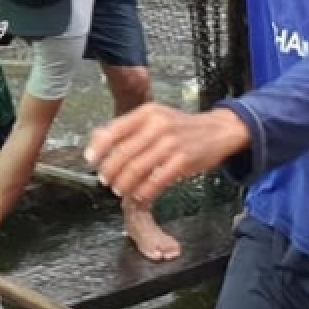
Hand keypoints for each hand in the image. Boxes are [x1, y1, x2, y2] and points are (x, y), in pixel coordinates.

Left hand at [85, 104, 250, 205]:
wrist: (218, 130)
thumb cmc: (182, 127)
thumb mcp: (154, 118)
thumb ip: (128, 128)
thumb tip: (97, 140)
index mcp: (147, 113)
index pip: (114, 130)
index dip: (99, 147)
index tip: (90, 160)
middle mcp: (158, 125)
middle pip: (123, 153)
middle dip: (110, 170)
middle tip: (105, 180)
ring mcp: (171, 143)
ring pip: (138, 168)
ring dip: (124, 183)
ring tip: (119, 190)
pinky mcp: (183, 161)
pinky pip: (157, 180)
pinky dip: (144, 191)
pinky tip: (139, 195)